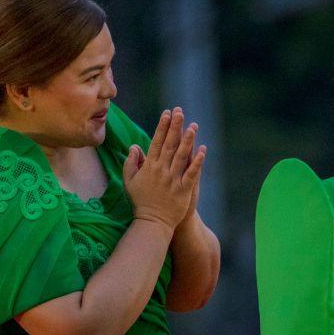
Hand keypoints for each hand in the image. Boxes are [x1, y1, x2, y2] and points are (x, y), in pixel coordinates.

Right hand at [123, 108, 204, 231]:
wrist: (152, 222)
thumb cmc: (140, 201)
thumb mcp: (130, 181)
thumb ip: (131, 163)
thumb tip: (134, 146)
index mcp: (149, 167)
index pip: (156, 142)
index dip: (162, 127)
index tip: (166, 113)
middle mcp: (161, 170)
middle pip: (170, 144)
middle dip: (175, 127)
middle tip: (180, 112)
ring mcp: (173, 180)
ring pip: (181, 156)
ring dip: (188, 140)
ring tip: (193, 126)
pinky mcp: (183, 189)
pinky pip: (192, 173)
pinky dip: (197, 161)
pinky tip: (203, 150)